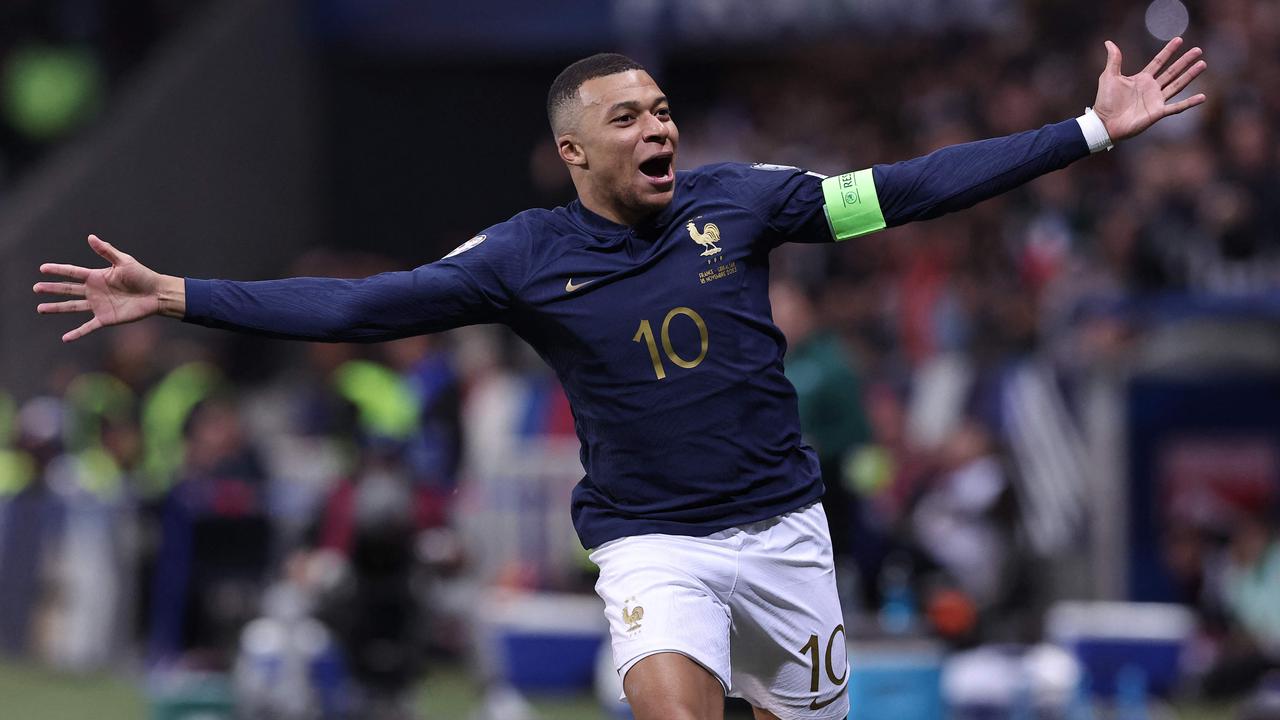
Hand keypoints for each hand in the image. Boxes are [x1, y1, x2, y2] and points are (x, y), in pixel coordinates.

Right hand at [34, 235, 183, 342]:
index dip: (58, 270)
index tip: (42, 268)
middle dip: (52, 289)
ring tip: (40, 308)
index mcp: (96, 276)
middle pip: (68, 290)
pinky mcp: (105, 318)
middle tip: (36, 288)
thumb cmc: (142, 276)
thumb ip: (106, 251)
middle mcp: (94, 291)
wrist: (157, 294)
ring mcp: (98, 305)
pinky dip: (77, 333)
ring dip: (56, 308)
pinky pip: (88, 327)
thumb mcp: (124, 261)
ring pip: (72, 307)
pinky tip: (65, 338)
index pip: (72, 272)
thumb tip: (91, 237)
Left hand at [1092, 36, 1206, 142]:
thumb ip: (1113, 60)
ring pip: (1177, 85)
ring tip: (1202, 64)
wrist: (1104, 122)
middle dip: (1185, 61)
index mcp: (1142, 79)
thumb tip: (1109, 43)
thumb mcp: (1109, 76)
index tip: (1179, 39)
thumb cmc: (1105, 101)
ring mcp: (1156, 100)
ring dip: (1190, 75)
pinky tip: (1202, 97)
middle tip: (1198, 50)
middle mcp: (1152, 88)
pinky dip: (1189, 102)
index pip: (1159, 62)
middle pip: (1172, 72)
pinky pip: (1177, 107)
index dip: (1168, 51)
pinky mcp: (1158, 112)